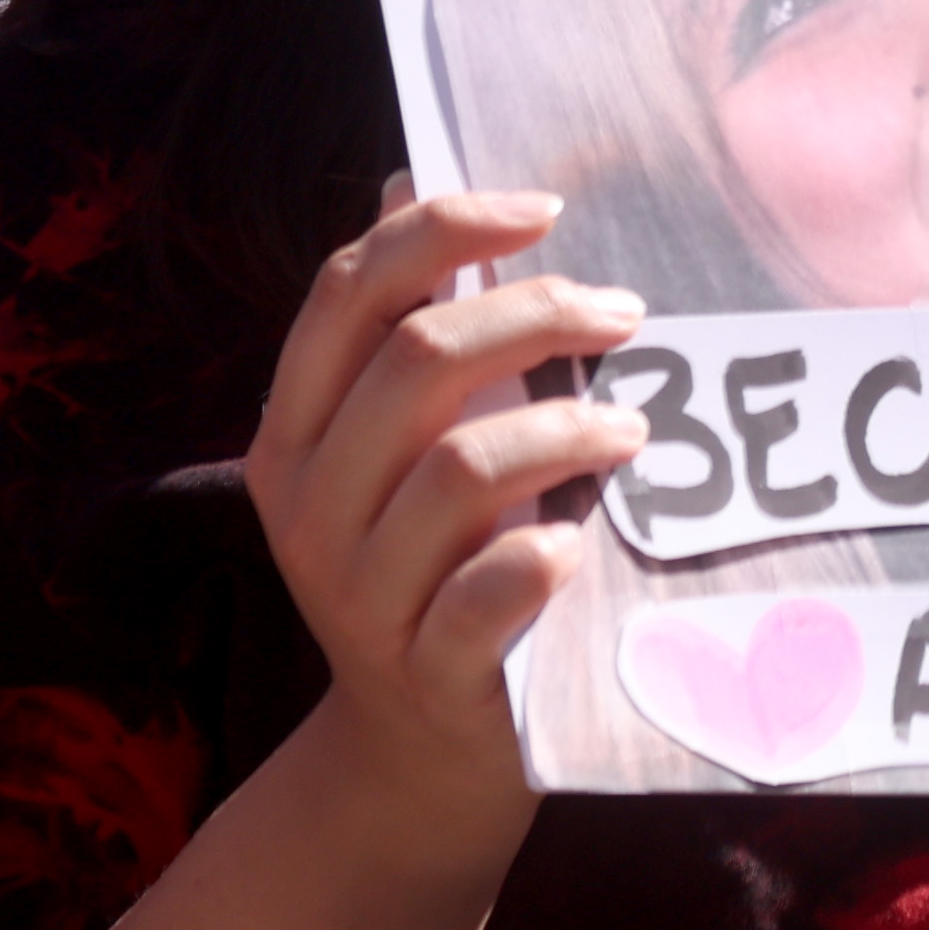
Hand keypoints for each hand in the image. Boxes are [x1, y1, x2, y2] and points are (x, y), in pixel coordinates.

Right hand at [241, 186, 648, 824]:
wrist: (419, 751)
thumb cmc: (435, 561)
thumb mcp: (406, 442)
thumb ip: (406, 323)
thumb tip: (409, 178)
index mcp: (296, 430)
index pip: (346, 294)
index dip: (441, 231)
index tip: (547, 209)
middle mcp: (310, 505)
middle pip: (414, 362)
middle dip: (533, 315)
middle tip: (624, 314)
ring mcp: (361, 595)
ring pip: (457, 469)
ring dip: (566, 428)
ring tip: (632, 427)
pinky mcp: (427, 670)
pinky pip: (483, 595)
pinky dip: (540, 556)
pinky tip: (581, 540)